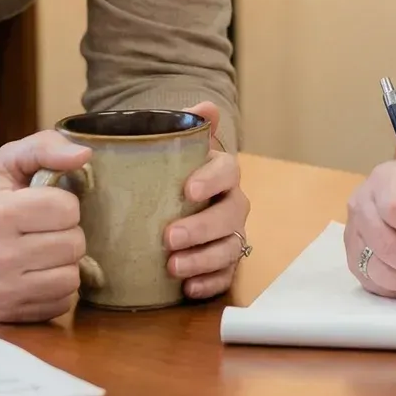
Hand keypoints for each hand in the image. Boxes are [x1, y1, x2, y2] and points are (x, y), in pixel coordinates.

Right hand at [0, 130, 92, 322]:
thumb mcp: (8, 161)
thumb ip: (45, 147)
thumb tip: (85, 156)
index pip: (67, 209)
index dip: (64, 202)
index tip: (44, 203)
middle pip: (74, 244)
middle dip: (67, 231)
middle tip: (44, 228)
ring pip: (72, 278)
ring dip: (65, 261)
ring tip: (43, 249)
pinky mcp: (6, 313)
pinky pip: (62, 303)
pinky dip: (57, 287)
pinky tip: (38, 271)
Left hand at [165, 101, 251, 300]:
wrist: (164, 195)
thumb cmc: (165, 170)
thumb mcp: (167, 145)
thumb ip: (182, 124)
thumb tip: (205, 106)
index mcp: (220, 171)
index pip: (228, 170)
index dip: (211, 180)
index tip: (188, 190)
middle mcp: (231, 202)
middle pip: (231, 215)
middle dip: (203, 228)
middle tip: (169, 238)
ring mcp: (229, 234)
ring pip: (230, 248)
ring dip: (204, 260)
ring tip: (172, 268)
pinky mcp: (222, 263)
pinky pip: (225, 277)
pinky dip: (209, 284)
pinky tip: (187, 289)